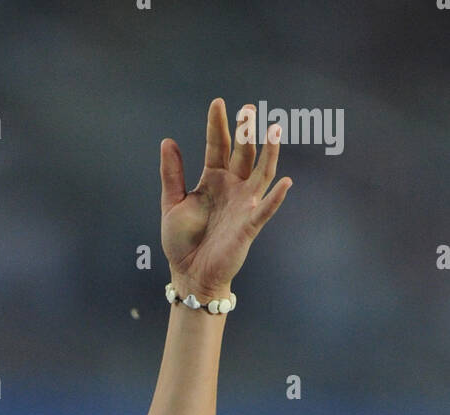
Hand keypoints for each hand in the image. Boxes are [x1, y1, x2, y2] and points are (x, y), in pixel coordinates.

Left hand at [160, 98, 291, 300]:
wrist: (190, 274)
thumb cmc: (182, 242)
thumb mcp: (171, 203)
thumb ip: (172, 174)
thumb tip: (167, 141)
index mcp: (212, 179)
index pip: (217, 146)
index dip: (217, 125)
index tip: (218, 103)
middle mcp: (232, 187)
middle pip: (242, 153)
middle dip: (246, 131)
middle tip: (248, 108)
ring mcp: (243, 204)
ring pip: (260, 173)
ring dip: (269, 152)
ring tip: (275, 128)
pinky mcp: (249, 225)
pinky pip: (265, 209)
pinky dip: (276, 197)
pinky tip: (285, 182)